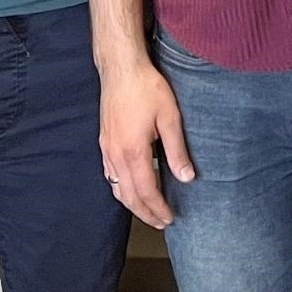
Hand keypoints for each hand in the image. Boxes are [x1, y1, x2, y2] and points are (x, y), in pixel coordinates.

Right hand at [100, 63, 193, 229]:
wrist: (121, 68)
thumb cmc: (146, 88)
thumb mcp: (170, 118)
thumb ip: (177, 151)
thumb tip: (187, 177)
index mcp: (133, 151)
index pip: (146, 191)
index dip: (158, 208)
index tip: (169, 218)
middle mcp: (115, 154)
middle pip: (128, 195)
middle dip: (145, 212)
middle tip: (161, 223)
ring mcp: (107, 149)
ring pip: (116, 187)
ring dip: (132, 203)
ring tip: (147, 212)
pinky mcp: (104, 142)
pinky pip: (110, 175)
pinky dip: (120, 189)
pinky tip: (129, 189)